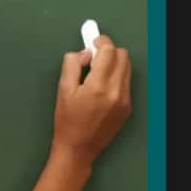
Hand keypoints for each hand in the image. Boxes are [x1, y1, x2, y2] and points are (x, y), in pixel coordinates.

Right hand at [51, 34, 132, 164]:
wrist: (78, 149)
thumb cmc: (67, 121)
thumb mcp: (62, 89)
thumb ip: (72, 64)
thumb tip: (85, 53)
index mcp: (99, 86)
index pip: (109, 51)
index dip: (101, 41)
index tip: (93, 41)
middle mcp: (116, 92)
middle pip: (123, 56)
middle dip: (109, 51)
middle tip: (93, 57)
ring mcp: (124, 100)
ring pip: (127, 69)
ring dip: (114, 64)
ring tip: (96, 73)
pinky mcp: (127, 108)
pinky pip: (126, 83)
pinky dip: (116, 78)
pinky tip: (102, 87)